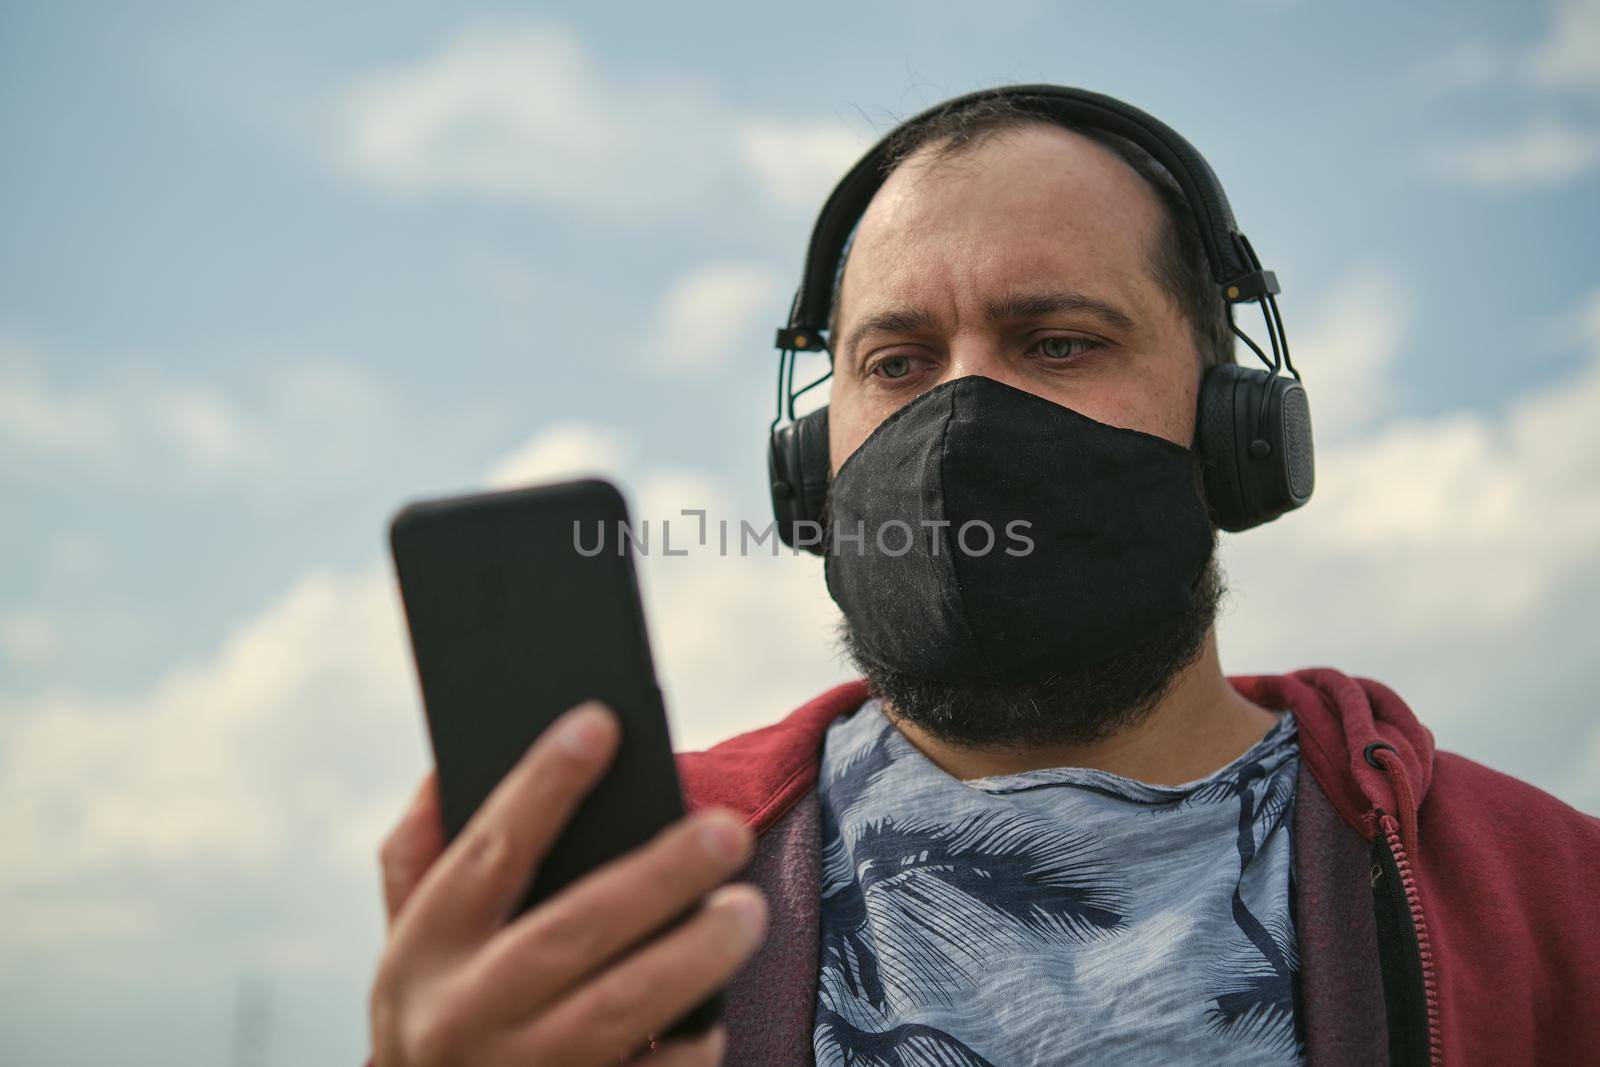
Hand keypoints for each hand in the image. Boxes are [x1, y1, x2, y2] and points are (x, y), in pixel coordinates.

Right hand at [370, 701, 765, 1065]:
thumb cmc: (436, 1018)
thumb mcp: (405, 946)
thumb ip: (418, 859)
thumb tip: (445, 766)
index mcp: (423, 951)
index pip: (487, 852)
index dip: (541, 785)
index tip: (600, 722)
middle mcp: (463, 1014)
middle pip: (570, 930)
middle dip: (656, 877)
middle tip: (729, 831)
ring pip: (618, 1009)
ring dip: (693, 956)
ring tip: (749, 909)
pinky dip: (688, 1049)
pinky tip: (718, 1018)